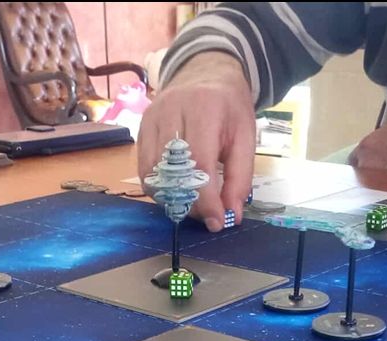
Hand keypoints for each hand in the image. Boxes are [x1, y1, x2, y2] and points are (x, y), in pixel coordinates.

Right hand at [138, 52, 255, 231]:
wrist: (205, 71)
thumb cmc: (229, 106)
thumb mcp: (246, 137)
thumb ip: (240, 177)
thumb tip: (231, 215)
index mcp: (204, 110)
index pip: (199, 164)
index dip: (206, 199)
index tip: (215, 222)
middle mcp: (171, 111)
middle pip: (171, 170)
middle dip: (188, 202)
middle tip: (204, 215)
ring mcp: (150, 118)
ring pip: (152, 172)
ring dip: (170, 197)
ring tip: (190, 204)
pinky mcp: (140, 127)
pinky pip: (143, 166)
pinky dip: (157, 186)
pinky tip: (175, 190)